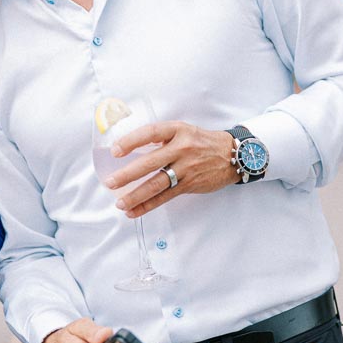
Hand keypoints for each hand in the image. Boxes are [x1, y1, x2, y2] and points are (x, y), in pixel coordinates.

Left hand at [104, 121, 236, 216]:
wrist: (232, 155)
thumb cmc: (200, 142)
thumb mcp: (182, 131)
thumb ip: (160, 138)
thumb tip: (130, 148)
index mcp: (177, 131)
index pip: (150, 133)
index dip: (131, 141)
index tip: (115, 151)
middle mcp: (181, 149)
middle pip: (150, 163)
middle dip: (127, 174)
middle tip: (110, 182)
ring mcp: (186, 168)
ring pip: (157, 184)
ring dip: (136, 195)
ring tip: (120, 203)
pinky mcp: (190, 184)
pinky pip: (165, 197)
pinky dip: (148, 205)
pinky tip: (134, 211)